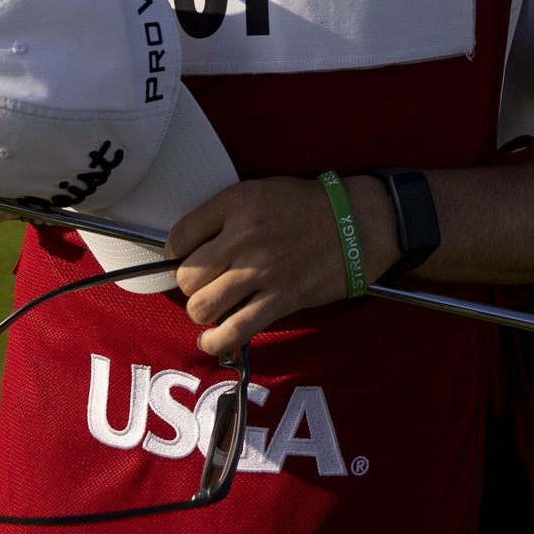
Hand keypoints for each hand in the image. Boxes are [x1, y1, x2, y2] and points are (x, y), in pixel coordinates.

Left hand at [167, 176, 402, 358]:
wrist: (358, 223)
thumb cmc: (308, 207)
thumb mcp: (260, 191)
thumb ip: (224, 215)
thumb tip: (190, 248)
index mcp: (236, 203)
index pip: (178, 238)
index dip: (175, 256)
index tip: (185, 261)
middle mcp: (244, 236)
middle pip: (186, 277)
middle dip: (190, 287)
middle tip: (206, 285)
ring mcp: (263, 270)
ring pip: (203, 307)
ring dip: (203, 313)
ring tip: (214, 308)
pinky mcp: (282, 298)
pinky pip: (235, 330)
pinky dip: (217, 341)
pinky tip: (213, 339)